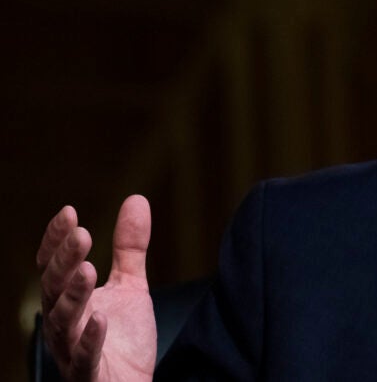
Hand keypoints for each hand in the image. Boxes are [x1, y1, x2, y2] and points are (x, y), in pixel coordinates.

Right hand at [37, 195, 156, 380]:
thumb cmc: (123, 338)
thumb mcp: (130, 285)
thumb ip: (129, 248)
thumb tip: (136, 199)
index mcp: (67, 299)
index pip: (53, 265)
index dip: (56, 241)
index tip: (69, 212)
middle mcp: (62, 322)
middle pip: (55, 288)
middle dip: (65, 260)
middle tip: (81, 234)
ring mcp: (71, 349)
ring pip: (63, 321)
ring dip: (74, 295)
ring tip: (87, 270)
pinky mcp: (88, 373)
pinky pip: (84, 357)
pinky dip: (90, 338)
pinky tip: (99, 318)